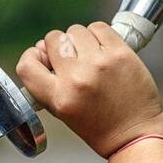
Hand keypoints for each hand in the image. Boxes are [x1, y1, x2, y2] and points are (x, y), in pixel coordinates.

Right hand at [16, 22, 162, 158]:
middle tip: (70, 57)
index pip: (27, 65)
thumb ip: (49, 84)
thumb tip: (43, 49)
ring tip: (89, 55)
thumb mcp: (62, 113)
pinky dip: (98, 34)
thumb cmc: (99, 127)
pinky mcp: (121, 53)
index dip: (32, 55)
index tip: (40, 56)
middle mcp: (76, 78)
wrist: (134, 134)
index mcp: (59, 98)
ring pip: (76, 30)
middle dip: (59, 45)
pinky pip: (99, 27)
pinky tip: (102, 48)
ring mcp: (99, 63)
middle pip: (54, 39)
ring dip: (79, 39)